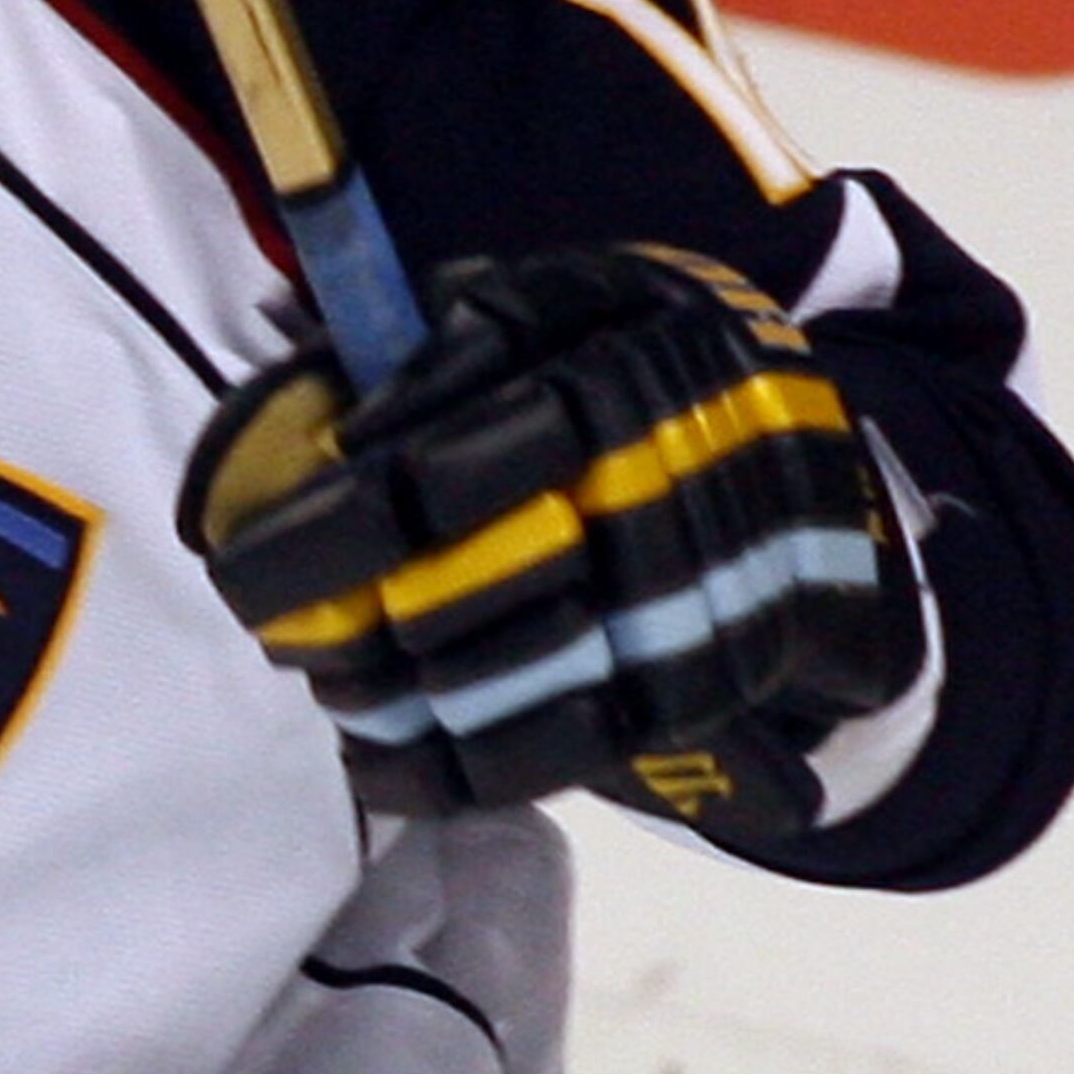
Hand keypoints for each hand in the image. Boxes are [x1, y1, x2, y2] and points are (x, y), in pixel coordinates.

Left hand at [182, 243, 923, 829]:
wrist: (833, 504)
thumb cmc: (663, 379)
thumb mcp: (594, 304)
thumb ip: (470, 331)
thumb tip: (329, 392)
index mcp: (632, 369)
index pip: (445, 467)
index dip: (331, 518)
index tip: (241, 548)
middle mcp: (666, 488)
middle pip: (452, 576)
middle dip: (332, 608)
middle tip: (263, 615)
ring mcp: (686, 603)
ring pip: (486, 672)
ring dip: (374, 687)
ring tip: (318, 674)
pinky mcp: (693, 696)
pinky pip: (539, 753)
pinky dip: (437, 769)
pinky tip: (370, 757)